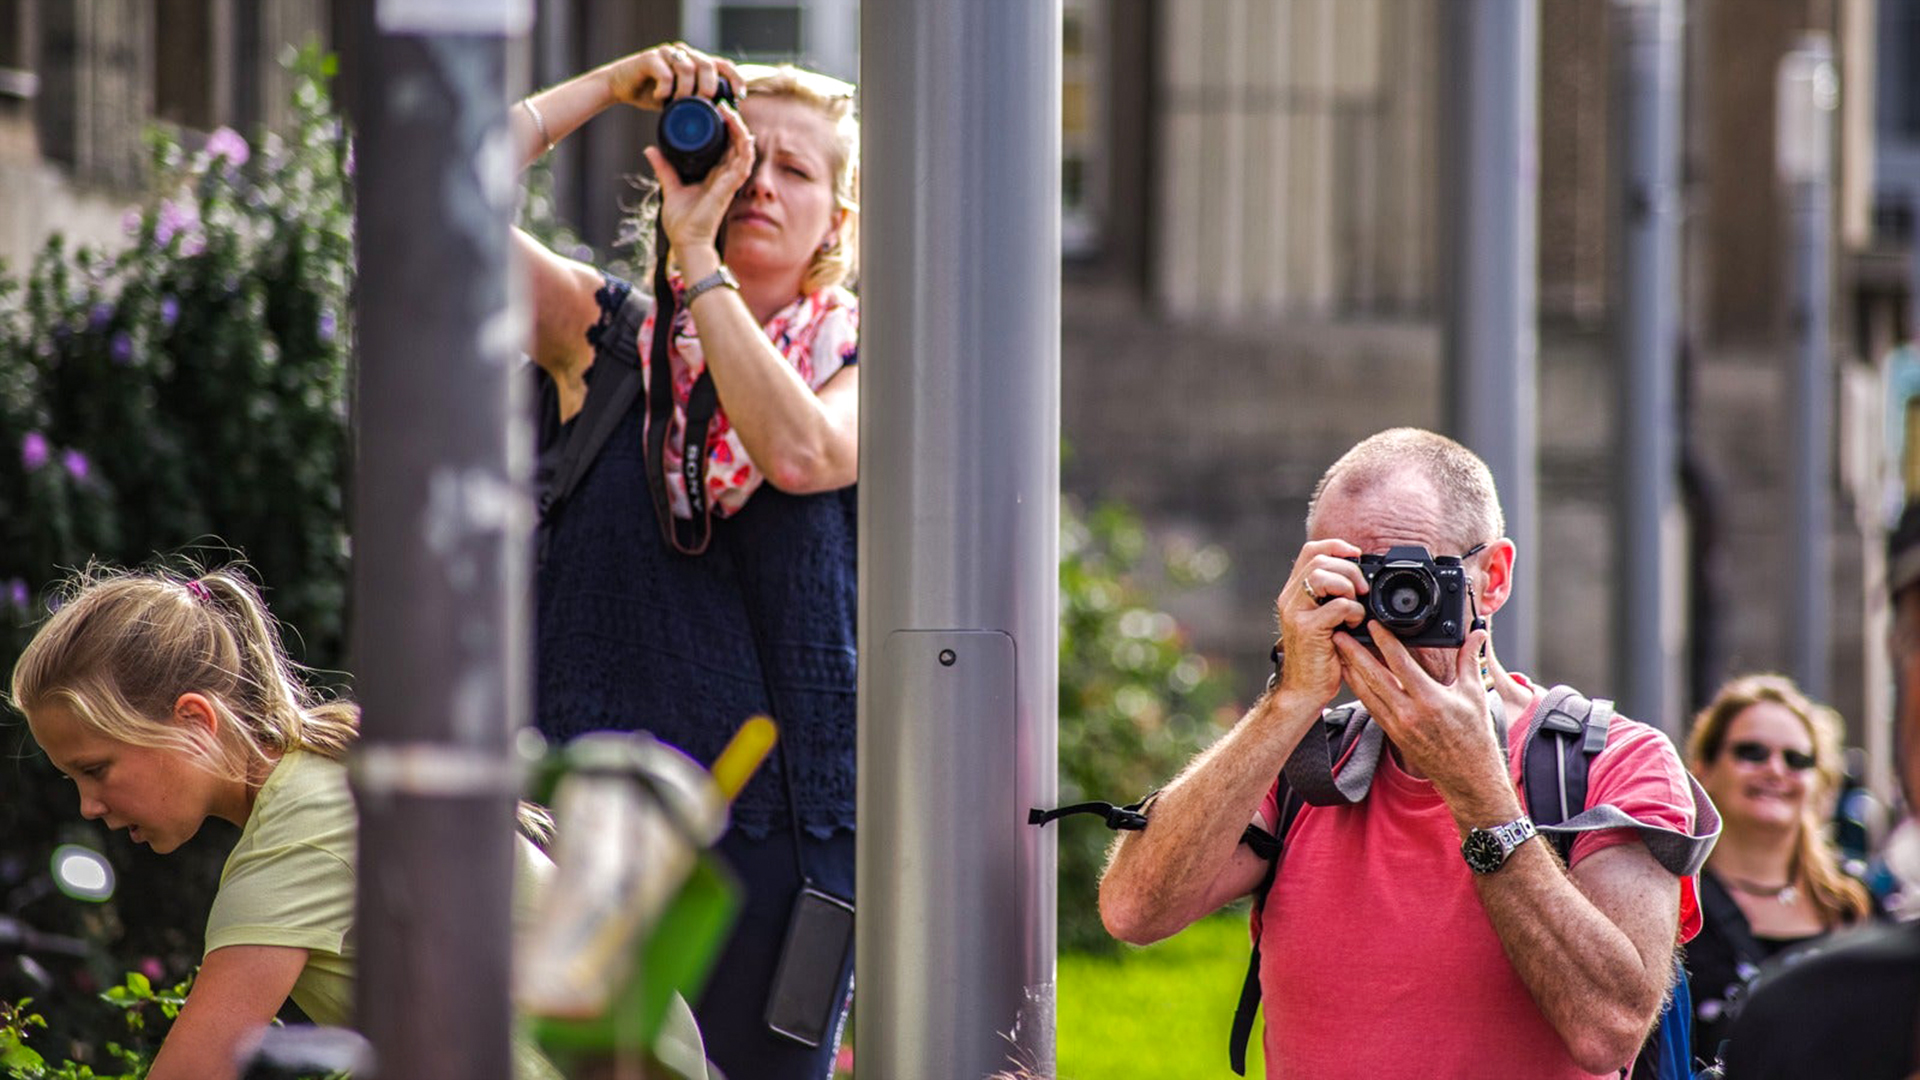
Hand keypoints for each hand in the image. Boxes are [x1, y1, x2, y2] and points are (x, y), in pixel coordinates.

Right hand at [603, 43, 743, 110]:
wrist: (620, 86)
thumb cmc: (653, 94)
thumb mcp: (680, 101)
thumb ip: (697, 103)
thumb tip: (721, 120)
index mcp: (695, 62)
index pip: (722, 64)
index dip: (735, 79)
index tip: (739, 97)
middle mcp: (684, 54)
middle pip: (707, 63)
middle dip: (709, 87)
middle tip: (703, 104)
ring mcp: (667, 53)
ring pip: (687, 67)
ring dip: (686, 91)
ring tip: (678, 104)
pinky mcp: (650, 57)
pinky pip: (664, 72)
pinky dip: (665, 89)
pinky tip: (660, 98)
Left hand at [642, 104, 754, 259]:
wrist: (686, 240)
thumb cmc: (682, 221)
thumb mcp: (670, 186)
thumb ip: (664, 167)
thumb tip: (650, 149)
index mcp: (714, 173)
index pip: (725, 143)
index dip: (724, 125)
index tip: (713, 107)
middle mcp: (725, 174)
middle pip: (736, 141)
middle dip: (732, 120)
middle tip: (720, 102)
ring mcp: (730, 180)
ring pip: (743, 146)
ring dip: (739, 127)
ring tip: (728, 109)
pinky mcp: (731, 186)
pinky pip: (744, 161)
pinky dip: (744, 144)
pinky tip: (740, 130)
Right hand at [1274, 539, 1366, 706]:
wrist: (1304, 690)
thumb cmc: (1319, 657)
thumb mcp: (1323, 620)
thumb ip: (1331, 597)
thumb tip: (1360, 578)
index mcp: (1293, 592)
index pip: (1311, 551)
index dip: (1336, 546)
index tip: (1357, 556)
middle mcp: (1290, 598)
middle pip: (1320, 560)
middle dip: (1350, 570)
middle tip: (1362, 591)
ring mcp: (1296, 613)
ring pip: (1324, 576)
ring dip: (1349, 588)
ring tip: (1355, 608)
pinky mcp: (1307, 629)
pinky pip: (1337, 605)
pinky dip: (1353, 612)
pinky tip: (1353, 626)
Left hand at [1334, 624, 1506, 798]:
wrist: (1467, 776)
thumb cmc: (1474, 735)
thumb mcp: (1474, 694)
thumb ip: (1470, 660)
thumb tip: (1477, 634)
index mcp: (1430, 699)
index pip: (1400, 663)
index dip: (1384, 641)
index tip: (1372, 625)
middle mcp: (1409, 712)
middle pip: (1374, 676)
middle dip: (1353, 653)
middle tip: (1339, 634)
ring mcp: (1398, 724)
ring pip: (1366, 692)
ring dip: (1350, 669)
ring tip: (1337, 651)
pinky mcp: (1392, 733)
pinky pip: (1370, 706)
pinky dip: (1358, 689)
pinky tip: (1350, 676)